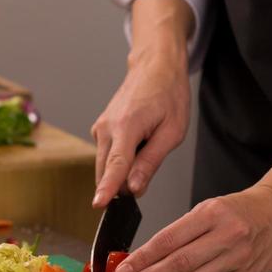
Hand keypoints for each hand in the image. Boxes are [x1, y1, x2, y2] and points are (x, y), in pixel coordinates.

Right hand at [92, 0, 193, 205]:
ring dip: (122, 171)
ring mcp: (100, 128)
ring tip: (146, 149)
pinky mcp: (100, 129)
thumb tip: (135, 188)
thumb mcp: (172, 131)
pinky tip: (138, 145)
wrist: (154, 67)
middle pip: (107, 171)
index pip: (115, 165)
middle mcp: (107, 127)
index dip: (108, 188)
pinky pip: (107, 155)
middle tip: (146, 179)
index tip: (98, 204)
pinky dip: (119, 161)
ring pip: (105, 165)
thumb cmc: (168, 94)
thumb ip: (151, 161)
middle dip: (122, 185)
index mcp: (127, 126)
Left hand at [112, 184, 271, 271]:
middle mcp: (226, 236)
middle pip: (180, 263)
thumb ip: (184, 234)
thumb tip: (150, 260)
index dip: (143, 257)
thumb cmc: (239, 210)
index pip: (169, 239)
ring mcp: (238, 259)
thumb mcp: (210, 209)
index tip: (123, 269)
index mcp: (212, 214)